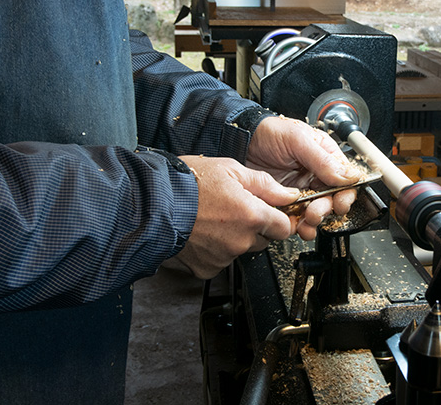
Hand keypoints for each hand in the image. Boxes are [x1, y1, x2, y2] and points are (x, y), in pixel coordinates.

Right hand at [172, 156, 299, 278]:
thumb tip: (288, 194)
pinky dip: (216, 249)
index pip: (284, 227)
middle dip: (256, 226)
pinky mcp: (207, 268)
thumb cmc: (187, 183)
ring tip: (215, 218)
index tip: (270, 211)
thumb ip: (265, 184)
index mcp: (252, 215)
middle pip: (264, 239)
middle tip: (235, 210)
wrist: (152, 204)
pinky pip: (221, 260)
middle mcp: (242, 240)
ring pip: (242, 249)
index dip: (278, 218)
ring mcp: (224, 257)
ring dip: (236, 237)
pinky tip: (203, 232)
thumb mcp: (231, 171)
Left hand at [247, 116, 360, 239]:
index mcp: (326, 156)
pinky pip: (298, 215)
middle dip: (326, 209)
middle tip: (315, 213)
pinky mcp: (286, 199)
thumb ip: (322, 160)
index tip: (339, 203)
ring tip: (306, 223)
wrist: (242, 141)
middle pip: (332, 198)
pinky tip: (297, 226)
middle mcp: (317, 174)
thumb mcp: (297, 140)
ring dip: (314, 220)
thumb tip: (349, 176)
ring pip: (317, 210)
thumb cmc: (269, 132)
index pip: (345, 179)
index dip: (345, 194)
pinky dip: (299, 224)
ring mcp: (302, 188)